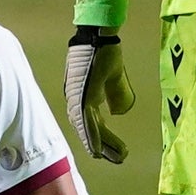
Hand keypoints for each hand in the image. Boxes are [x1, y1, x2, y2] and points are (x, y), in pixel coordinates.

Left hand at [62, 25, 131, 164]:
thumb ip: (115, 94)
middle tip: (116, 159)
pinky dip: (92, 136)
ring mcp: (78, 98)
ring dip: (99, 144)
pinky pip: (86, 120)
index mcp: (84, 96)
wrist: (99, 36)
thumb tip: (117, 112)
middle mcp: (77, 100)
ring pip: (87, 128)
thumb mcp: (114, 78)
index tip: (109, 151)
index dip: (100, 137)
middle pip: (88, 129)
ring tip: (112, 158)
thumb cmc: (105, 52)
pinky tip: (98, 149)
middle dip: (102, 145)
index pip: (91, 122)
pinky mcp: (82, 95)